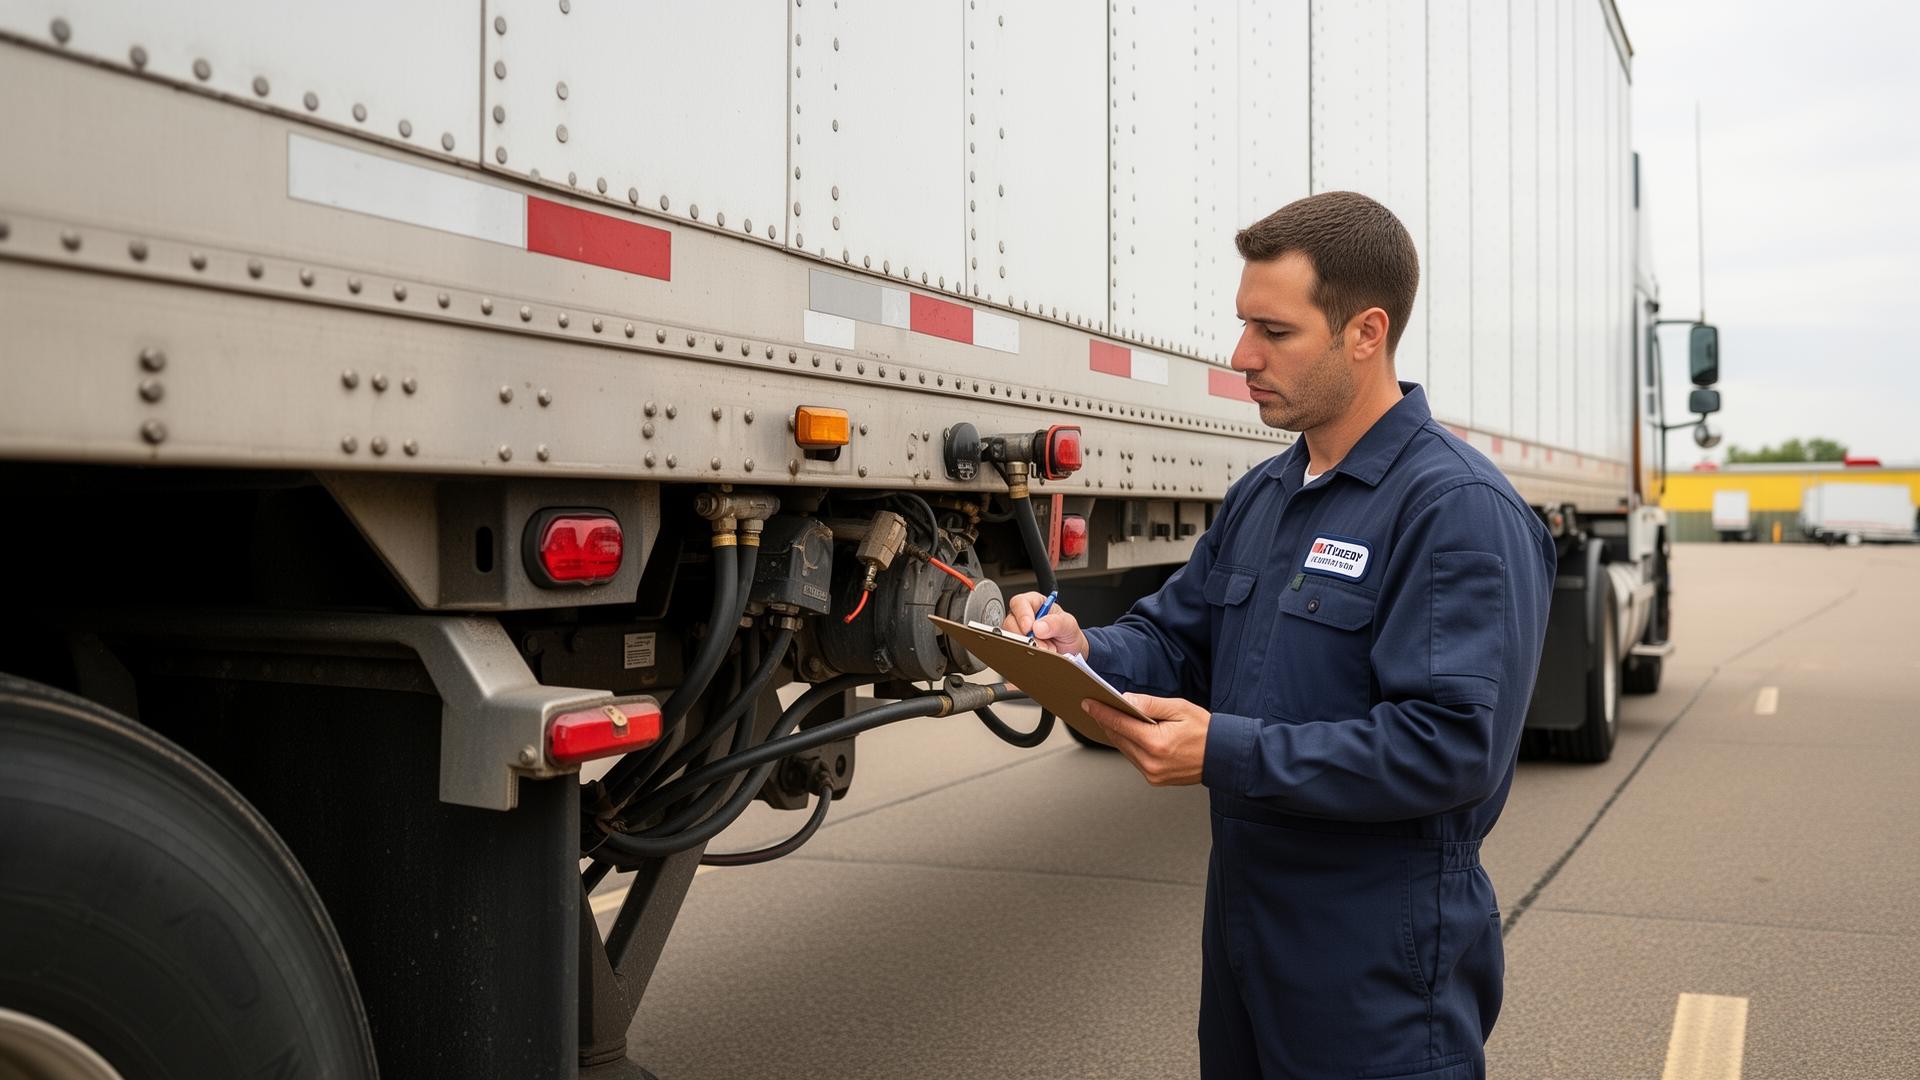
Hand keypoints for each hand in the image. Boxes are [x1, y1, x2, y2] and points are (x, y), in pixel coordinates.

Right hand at [1003, 592, 1089, 657]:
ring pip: (1011, 638)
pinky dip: (1026, 654)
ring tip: (1045, 648)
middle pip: (1011, 622)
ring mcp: (1017, 631)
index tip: (1029, 628)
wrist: (1069, 650)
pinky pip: (1014, 649)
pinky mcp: (1017, 645)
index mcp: (1034, 603)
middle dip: (1027, 636)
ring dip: (1028, 646)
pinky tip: (1038, 654)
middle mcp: (1022, 616)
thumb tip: (1039, 627)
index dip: (1022, 615)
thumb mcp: (1069, 624)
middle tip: (1042, 644)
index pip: (1020, 602)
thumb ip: (1056, 623)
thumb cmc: (1067, 632)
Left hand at [1082, 693, 1209, 786]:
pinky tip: (1129, 733)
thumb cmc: (1205, 730)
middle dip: (1106, 721)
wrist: (1224, 756)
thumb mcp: (1179, 709)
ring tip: (1110, 717)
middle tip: (1096, 705)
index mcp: (1156, 743)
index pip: (1120, 724)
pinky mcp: (1154, 779)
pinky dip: (1129, 745)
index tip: (1088, 703)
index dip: (1102, 712)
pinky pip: (1134, 759)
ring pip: (1124, 749)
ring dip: (1117, 733)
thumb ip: (1150, 704)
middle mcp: (1151, 762)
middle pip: (1118, 738)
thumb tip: (1126, 700)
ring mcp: (1152, 774)